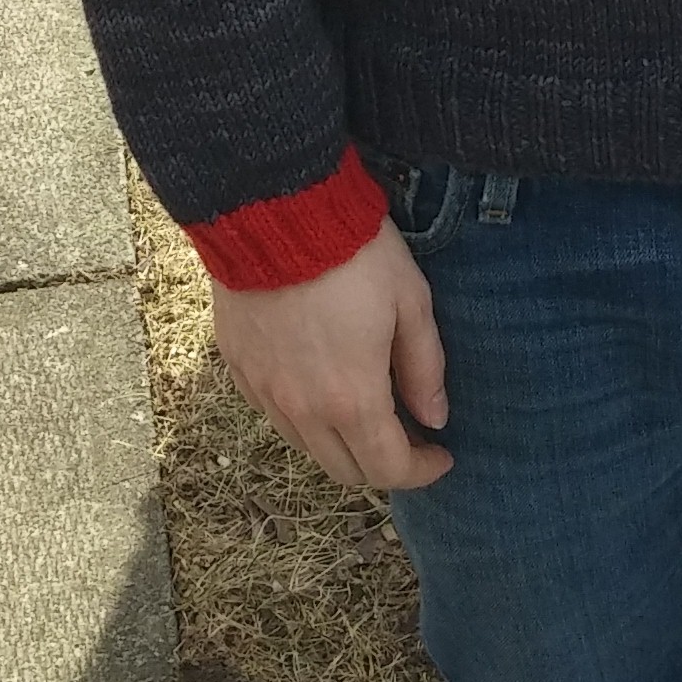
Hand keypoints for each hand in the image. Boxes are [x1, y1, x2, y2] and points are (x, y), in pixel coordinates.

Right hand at [209, 226, 452, 492]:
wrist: (276, 210)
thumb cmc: (354, 252)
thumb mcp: (411, 302)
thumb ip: (425, 368)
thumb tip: (435, 417)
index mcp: (351, 399)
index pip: (388, 469)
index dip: (422, 471)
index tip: (442, 454)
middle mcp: (302, 409)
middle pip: (345, 469)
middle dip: (384, 464)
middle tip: (410, 436)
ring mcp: (264, 391)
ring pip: (307, 447)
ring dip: (342, 444)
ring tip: (368, 411)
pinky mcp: (238, 368)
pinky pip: (274, 414)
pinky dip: (304, 418)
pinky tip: (322, 386)